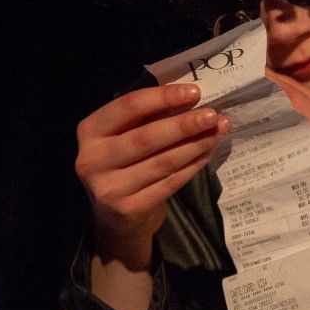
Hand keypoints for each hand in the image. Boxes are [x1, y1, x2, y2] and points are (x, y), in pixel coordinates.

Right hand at [75, 83, 230, 263]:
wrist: (114, 217)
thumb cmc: (123, 163)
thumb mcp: (125, 134)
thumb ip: (150, 116)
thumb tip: (191, 98)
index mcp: (90, 131)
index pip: (128, 107)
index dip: (163, 97)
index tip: (195, 92)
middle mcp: (93, 159)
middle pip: (146, 138)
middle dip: (184, 125)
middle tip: (213, 115)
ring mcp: (110, 188)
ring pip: (162, 162)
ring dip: (195, 145)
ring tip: (219, 131)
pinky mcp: (130, 208)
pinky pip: (170, 183)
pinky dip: (193, 166)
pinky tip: (208, 152)